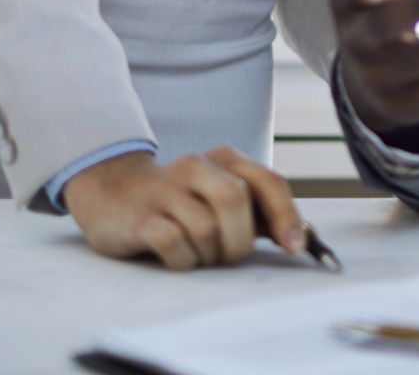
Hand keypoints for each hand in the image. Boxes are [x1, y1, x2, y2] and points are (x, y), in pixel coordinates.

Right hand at [63, 147, 305, 270]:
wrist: (113, 193)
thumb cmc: (182, 203)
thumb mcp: (222, 199)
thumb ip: (261, 214)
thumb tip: (304, 238)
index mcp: (225, 159)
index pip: (268, 181)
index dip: (286, 216)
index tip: (295, 247)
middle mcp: (196, 167)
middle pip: (235, 201)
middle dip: (240, 240)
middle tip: (229, 256)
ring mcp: (165, 190)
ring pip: (205, 227)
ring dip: (209, 254)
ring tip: (199, 254)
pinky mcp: (140, 216)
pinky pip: (173, 243)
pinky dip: (183, 260)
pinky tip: (176, 257)